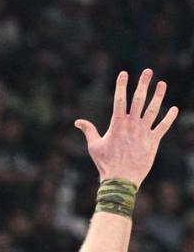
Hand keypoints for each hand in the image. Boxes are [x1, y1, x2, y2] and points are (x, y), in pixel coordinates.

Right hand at [75, 69, 177, 186]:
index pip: (119, 100)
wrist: (120, 180)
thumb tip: (77, 122)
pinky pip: (163, 126)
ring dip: (158, 95)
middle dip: (143, 84)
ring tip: (162, 84)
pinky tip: (174, 109)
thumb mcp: (94, 146)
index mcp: (117, 125)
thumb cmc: (105, 164)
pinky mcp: (153, 141)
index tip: (124, 73)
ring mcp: (143, 132)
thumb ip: (88, 131)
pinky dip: (169, 118)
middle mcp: (131, 125)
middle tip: (148, 71)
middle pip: (138, 100)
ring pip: (153, 109)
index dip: (121, 85)